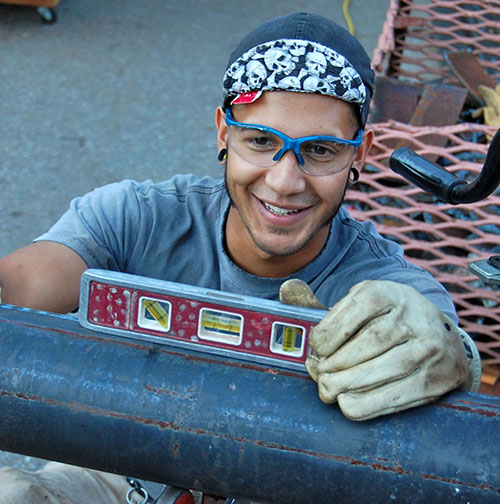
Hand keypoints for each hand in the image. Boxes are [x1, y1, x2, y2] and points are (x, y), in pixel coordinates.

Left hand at [280, 279, 474, 420]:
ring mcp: (432, 346)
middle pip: (371, 341)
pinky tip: (347, 403)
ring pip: (385, 368)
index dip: (331, 332)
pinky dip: (368, 404)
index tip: (316, 348)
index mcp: (389, 292)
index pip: (359, 306)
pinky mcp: (440, 377)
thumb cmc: (383, 321)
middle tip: (318, 374)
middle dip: (336, 363)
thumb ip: (320, 306)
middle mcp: (415, 315)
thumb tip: (286, 289)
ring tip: (328, 389)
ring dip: (348, 384)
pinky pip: (400, 395)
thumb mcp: (356, 306)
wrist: (438, 336)